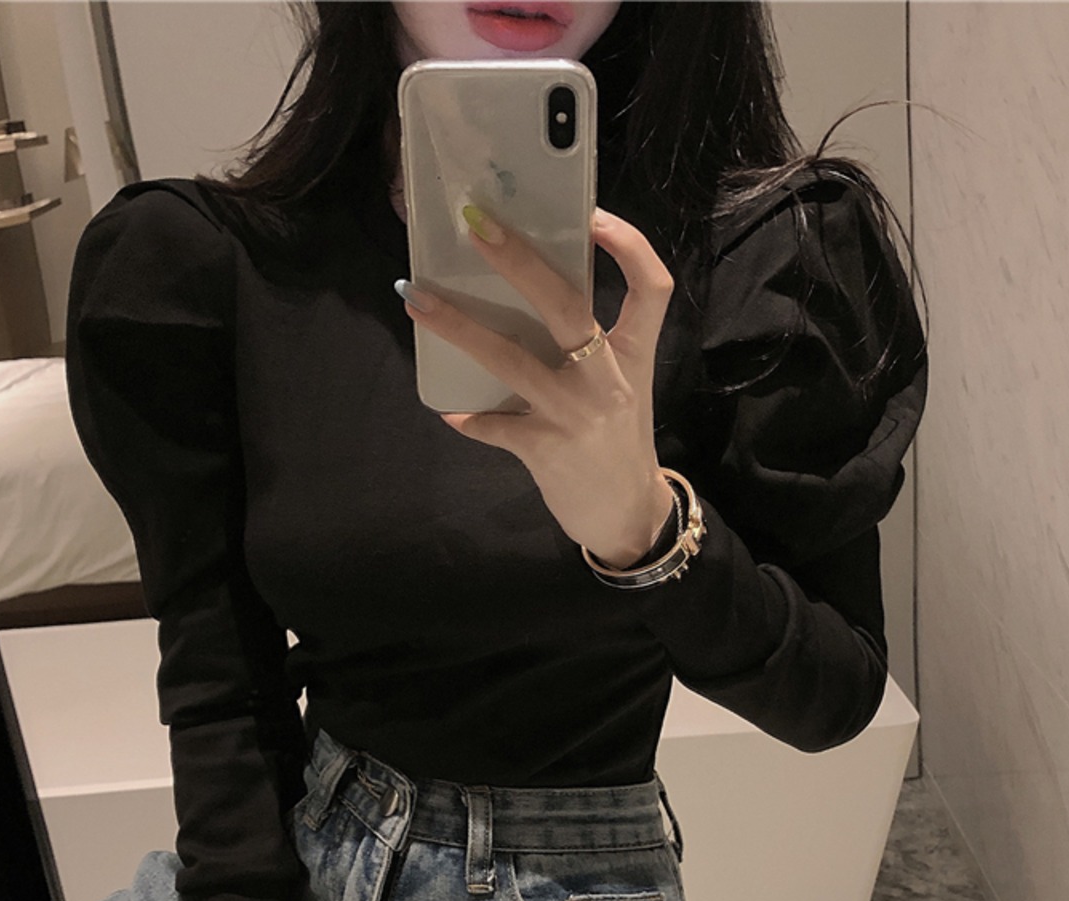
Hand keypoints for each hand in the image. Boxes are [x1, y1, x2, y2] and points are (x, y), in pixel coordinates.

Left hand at [399, 206, 675, 568]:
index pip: (652, 288)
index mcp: (632, 356)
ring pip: (511, 358)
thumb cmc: (618, 444)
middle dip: (520, 262)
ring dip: (459, 327)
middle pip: (568, 305)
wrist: (628, 517)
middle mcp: (608, 380)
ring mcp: (575, 414)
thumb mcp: (621, 389)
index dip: (629, 245)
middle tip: (477, 226)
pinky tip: (449, 408)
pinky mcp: (545, 449)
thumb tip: (522, 302)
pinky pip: (494, 425)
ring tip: (417, 300)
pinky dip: (469, 415)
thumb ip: (589, 349)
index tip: (591, 214)